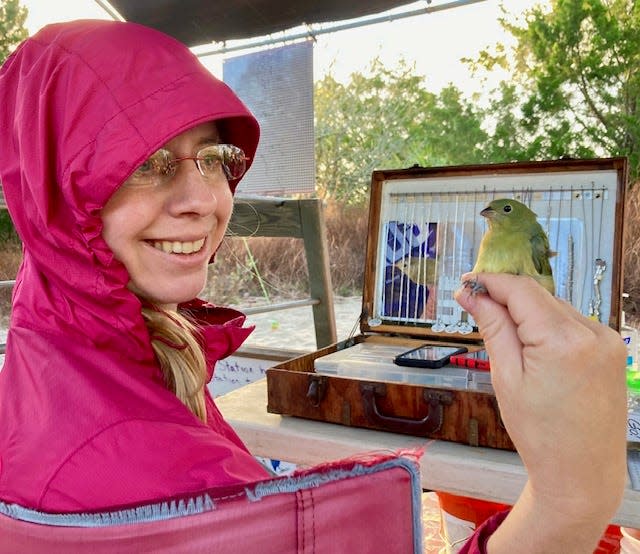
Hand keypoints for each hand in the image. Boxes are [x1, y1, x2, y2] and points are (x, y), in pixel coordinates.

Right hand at [455, 273, 626, 552]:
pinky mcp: (612, 349)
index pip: (521, 290)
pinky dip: (548, 325)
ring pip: (555, 307)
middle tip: (475, 305)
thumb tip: (472, 295)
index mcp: (562, 341)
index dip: (490, 282)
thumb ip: (492, 328)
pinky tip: (534, 346)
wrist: (582, 472)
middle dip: (506, 297)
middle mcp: (591, 332)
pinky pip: (572, 323)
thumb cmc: (540, 433)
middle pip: (538, 296)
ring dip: (527, 312)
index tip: (466, 283)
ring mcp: (607, 340)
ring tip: (503, 334)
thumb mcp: (506, 378)